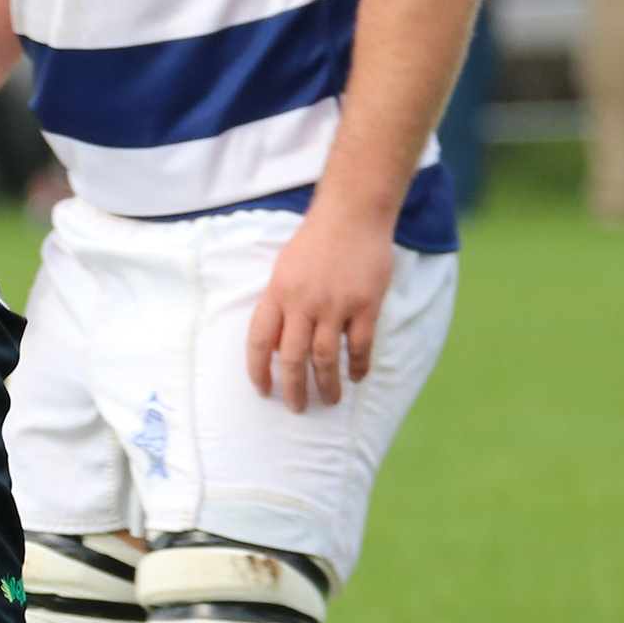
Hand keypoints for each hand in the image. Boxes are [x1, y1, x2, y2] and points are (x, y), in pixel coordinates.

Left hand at [244, 202, 393, 412]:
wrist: (353, 215)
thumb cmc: (315, 241)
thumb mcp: (283, 269)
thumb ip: (279, 303)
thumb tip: (276, 342)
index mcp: (277, 293)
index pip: (260, 341)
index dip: (258, 370)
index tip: (262, 390)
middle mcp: (303, 303)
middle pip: (293, 358)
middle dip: (293, 389)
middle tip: (297, 408)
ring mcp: (335, 305)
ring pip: (326, 358)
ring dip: (327, 384)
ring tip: (330, 400)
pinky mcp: (365, 305)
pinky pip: (360, 345)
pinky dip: (358, 365)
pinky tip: (357, 377)